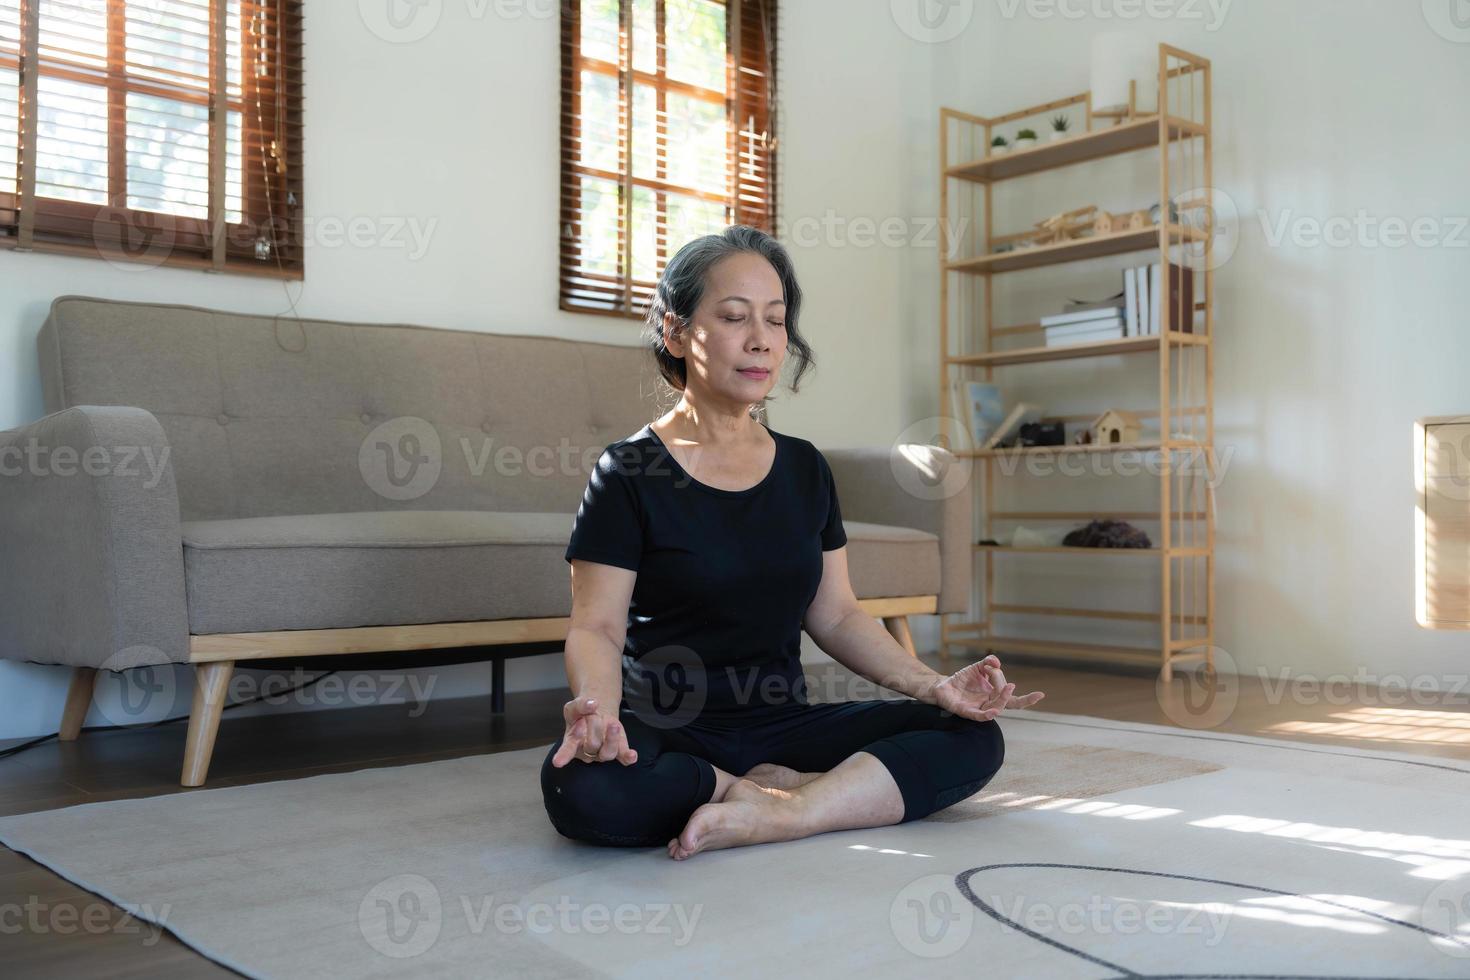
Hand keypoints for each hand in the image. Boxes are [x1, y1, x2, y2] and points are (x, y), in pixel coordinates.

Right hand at [550, 695, 638, 766]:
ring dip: (611, 739)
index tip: (557, 762)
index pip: (567, 750)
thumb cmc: (581, 714)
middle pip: (591, 744)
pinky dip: (627, 757)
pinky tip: (632, 755)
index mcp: (572, 742)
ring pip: (608, 753)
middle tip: (593, 716)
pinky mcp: (617, 750)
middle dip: (594, 726)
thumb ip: (580, 704)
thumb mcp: (575, 706)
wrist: (596, 713)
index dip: (563, 756)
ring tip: (613, 724)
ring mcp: (602, 753)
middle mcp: (587, 752)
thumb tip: (592, 704)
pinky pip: (623, 757)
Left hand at [928, 655, 1043, 722]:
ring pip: (996, 708)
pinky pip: (978, 716)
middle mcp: (989, 704)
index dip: (1028, 699)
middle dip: (1020, 700)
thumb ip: (989, 662)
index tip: (1041, 694)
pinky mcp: (966, 712)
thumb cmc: (962, 679)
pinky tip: (994, 712)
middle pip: (1007, 704)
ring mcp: (979, 709)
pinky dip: (986, 715)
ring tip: (1007, 687)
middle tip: (1015, 685)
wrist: (942, 686)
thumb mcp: (978, 667)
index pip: (1013, 698)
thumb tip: (997, 663)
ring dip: (1002, 699)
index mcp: (994, 695)